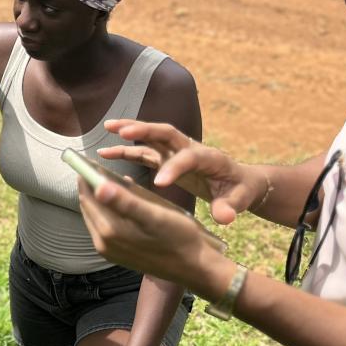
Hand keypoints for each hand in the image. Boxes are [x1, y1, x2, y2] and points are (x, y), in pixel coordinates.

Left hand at [77, 174, 213, 284]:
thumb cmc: (178, 237)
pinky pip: (106, 227)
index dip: (86, 177)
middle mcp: (103, 243)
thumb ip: (124, 201)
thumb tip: (98, 186)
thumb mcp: (153, 215)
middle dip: (91, 187)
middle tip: (98, 167)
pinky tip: (122, 202)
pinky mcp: (118, 255)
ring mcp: (109, 251)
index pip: (87, 198)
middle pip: (89, 208)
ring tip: (111, 181)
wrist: (193, 267)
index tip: (89, 160)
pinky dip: (109, 211)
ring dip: (101, 199)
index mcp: (109, 231)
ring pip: (97, 217)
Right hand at [96, 119, 263, 224]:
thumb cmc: (240, 191)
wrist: (240, 181)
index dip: (174, 168)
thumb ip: (231, 207)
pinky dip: (126, 150)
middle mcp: (190, 148)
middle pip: (166, 133)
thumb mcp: (240, 200)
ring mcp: (177, 152)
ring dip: (130, 131)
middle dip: (143, 130)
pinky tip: (105, 154)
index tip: (158, 184)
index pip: (188, 158)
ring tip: (107, 128)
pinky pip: (144, 151)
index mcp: (208, 157)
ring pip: (152, 137)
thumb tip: (224, 217)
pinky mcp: (168, 158)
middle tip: (120, 130)